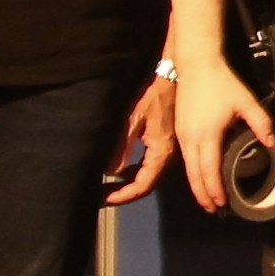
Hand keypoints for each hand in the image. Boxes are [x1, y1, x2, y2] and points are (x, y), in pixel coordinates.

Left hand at [104, 77, 180, 205]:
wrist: (173, 77)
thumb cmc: (153, 95)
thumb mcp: (134, 118)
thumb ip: (122, 145)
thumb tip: (111, 171)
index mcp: (161, 153)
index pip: (143, 186)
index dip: (123, 196)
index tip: (104, 199)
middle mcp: (167, 157)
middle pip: (146, 186)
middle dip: (123, 194)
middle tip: (101, 197)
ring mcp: (167, 151)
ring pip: (148, 177)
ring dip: (128, 185)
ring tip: (108, 188)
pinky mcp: (163, 144)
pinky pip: (149, 167)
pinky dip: (134, 174)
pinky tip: (121, 173)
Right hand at [178, 55, 274, 214]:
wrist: (196, 63)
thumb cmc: (222, 83)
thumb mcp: (246, 101)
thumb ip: (261, 122)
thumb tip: (273, 144)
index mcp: (207, 136)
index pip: (209, 171)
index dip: (215, 191)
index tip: (223, 205)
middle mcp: (190, 140)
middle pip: (194, 176)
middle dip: (203, 195)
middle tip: (214, 210)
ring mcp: (182, 135)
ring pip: (187, 168)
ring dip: (196, 186)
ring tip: (207, 199)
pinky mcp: (179, 129)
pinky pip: (185, 158)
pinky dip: (192, 172)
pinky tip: (200, 175)